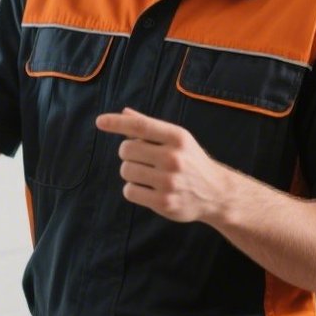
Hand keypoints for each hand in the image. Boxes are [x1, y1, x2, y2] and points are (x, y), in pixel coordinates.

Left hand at [97, 108, 233, 223]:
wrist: (216, 193)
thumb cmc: (190, 160)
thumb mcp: (177, 139)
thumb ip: (150, 127)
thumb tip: (124, 113)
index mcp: (177, 137)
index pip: (140, 126)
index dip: (117, 123)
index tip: (100, 121)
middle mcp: (174, 158)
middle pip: (126, 150)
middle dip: (128, 154)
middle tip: (142, 159)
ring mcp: (169, 181)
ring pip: (126, 171)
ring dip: (131, 172)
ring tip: (148, 174)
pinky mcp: (164, 202)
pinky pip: (130, 191)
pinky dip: (133, 189)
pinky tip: (148, 189)